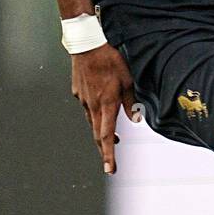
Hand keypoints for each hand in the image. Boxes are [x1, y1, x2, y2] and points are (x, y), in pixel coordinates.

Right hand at [71, 42, 138, 173]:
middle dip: (104, 150)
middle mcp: (92, 106)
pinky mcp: (78, 93)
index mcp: (106, 105)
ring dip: (101, 132)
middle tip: (110, 162)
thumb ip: (130, 101)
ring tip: (112, 139)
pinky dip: (96, 114)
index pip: (106, 136)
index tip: (110, 169)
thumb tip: (135, 119)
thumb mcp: (127, 80)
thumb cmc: (110, 60)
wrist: (87, 45)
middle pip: (97, 135)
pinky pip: (88, 107)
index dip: (109, 155)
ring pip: (92, 122)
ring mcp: (83, 100)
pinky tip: (101, 108)